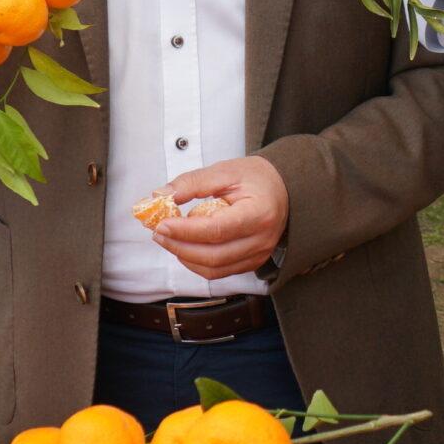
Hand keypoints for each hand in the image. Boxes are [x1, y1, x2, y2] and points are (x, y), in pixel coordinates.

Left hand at [149, 156, 291, 280]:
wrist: (284, 190)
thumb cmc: (257, 179)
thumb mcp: (225, 171)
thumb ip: (192, 182)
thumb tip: (160, 195)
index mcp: (259, 213)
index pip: (217, 229)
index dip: (186, 230)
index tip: (162, 224)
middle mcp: (262, 239)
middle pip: (214, 255)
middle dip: (180, 246)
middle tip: (159, 233)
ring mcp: (259, 254)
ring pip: (214, 269)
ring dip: (185, 257)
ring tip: (169, 240)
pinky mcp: (252, 262)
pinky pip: (219, 272)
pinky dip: (197, 263)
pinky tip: (186, 248)